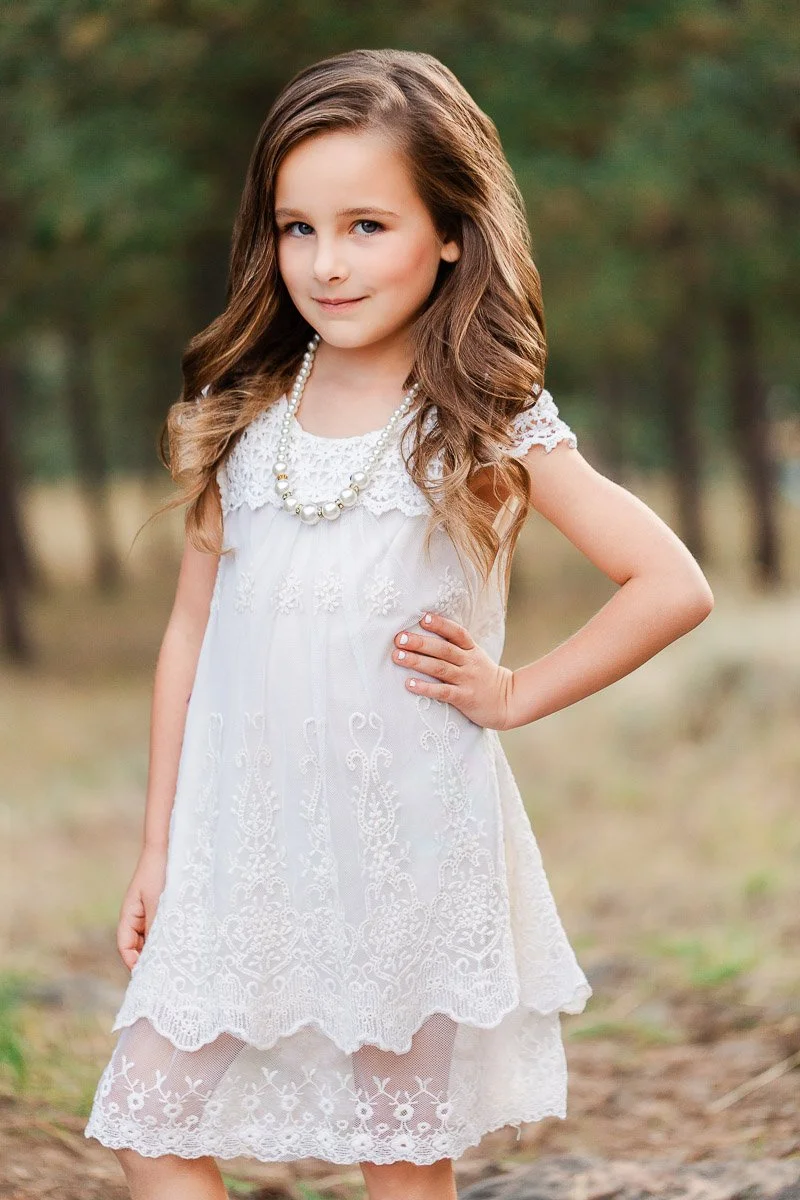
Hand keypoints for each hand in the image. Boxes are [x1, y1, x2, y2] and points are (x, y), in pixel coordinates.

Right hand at [117, 844, 167, 971]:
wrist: (169, 846)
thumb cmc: (160, 872)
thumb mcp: (158, 902)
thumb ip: (155, 927)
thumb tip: (155, 954)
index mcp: (129, 914)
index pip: (125, 946)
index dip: (133, 961)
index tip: (148, 973)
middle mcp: (137, 916)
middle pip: (137, 945)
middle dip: (148, 958)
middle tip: (165, 973)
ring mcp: (150, 911)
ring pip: (152, 938)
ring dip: (160, 947)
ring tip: (175, 960)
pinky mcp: (163, 907)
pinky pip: (162, 927)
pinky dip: (168, 935)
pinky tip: (182, 942)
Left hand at [392, 610, 515, 729]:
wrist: (508, 702)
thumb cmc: (485, 678)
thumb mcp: (476, 657)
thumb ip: (457, 648)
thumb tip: (428, 635)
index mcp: (472, 650)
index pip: (456, 633)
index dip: (440, 624)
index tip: (423, 618)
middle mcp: (469, 662)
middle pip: (443, 649)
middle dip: (420, 642)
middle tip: (400, 638)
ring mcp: (467, 680)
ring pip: (440, 668)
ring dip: (417, 661)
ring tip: (398, 657)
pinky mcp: (464, 698)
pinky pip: (443, 692)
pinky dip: (425, 687)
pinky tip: (410, 684)